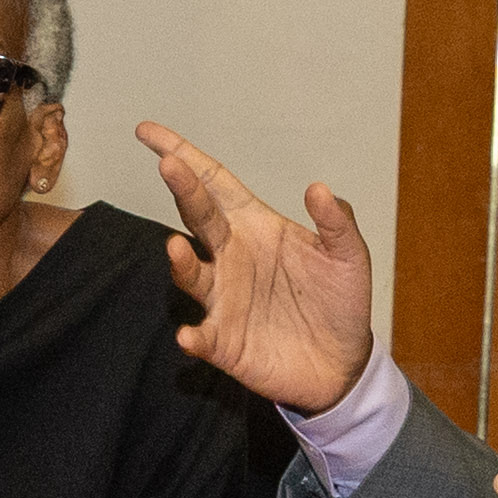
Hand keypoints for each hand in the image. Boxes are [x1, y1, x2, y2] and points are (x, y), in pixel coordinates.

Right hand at [140, 123, 380, 412]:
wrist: (342, 364)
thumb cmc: (339, 302)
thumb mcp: (348, 257)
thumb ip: (336, 223)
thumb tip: (318, 188)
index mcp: (255, 226)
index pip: (213, 182)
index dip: (182, 155)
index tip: (148, 133)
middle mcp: (230, 256)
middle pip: (199, 216)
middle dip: (183, 190)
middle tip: (169, 165)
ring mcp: (224, 298)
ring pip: (191, 274)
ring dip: (180, 262)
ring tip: (176, 249)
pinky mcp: (225, 342)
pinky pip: (203, 337)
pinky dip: (194, 336)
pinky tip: (190, 336)